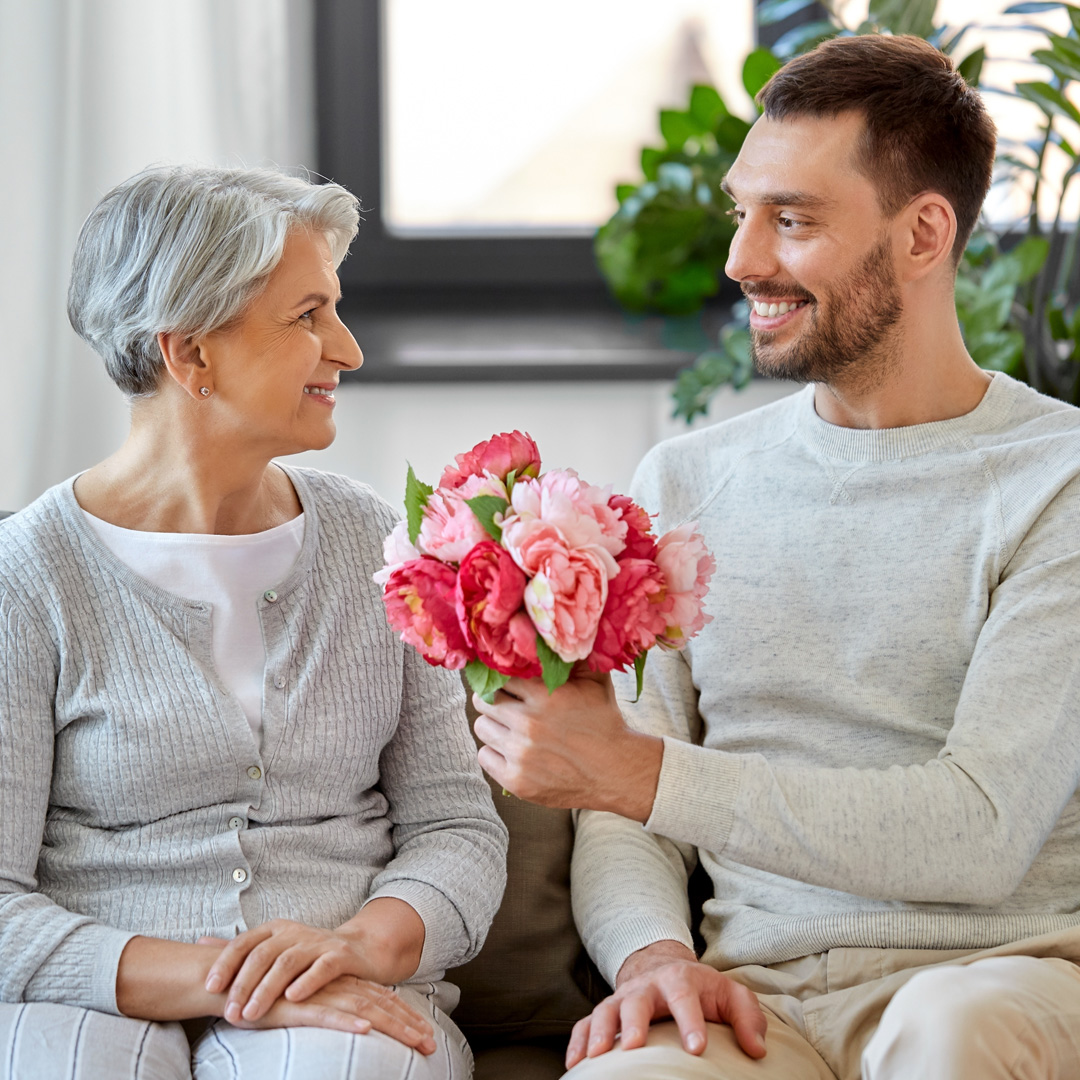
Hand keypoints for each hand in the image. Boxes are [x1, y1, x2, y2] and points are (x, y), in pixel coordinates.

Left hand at [201, 919, 373, 1022]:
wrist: (360, 950)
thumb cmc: (310, 954)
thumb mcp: (275, 947)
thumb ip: (241, 949)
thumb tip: (200, 942)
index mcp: (275, 929)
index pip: (244, 942)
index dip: (225, 963)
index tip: (209, 987)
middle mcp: (295, 932)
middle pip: (263, 954)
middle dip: (243, 983)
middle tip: (230, 1012)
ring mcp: (319, 942)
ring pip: (288, 961)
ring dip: (267, 988)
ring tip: (252, 1013)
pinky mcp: (341, 955)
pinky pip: (322, 967)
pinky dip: (307, 981)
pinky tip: (293, 997)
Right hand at [233, 973, 436, 1054]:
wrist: (226, 980)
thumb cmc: (265, 996)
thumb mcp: (301, 1006)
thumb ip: (322, 1009)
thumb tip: (351, 1023)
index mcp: (338, 986)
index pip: (379, 999)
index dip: (404, 1016)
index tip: (426, 1033)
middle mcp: (333, 987)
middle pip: (380, 1005)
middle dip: (409, 1025)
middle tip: (432, 1045)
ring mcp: (317, 995)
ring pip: (363, 1010)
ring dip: (391, 1026)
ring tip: (414, 1041)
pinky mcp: (295, 1005)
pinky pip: (326, 1014)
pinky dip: (347, 1020)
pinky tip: (365, 1029)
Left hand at [471, 669, 662, 818]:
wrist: (617, 772)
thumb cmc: (605, 722)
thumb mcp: (595, 682)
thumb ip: (573, 656)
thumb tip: (555, 632)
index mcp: (546, 696)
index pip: (499, 677)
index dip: (503, 678)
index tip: (508, 682)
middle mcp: (529, 724)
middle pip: (483, 701)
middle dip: (494, 699)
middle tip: (507, 703)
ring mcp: (520, 755)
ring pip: (481, 727)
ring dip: (494, 725)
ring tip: (511, 727)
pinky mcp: (516, 781)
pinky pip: (484, 757)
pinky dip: (495, 753)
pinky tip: (513, 750)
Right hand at [565, 941, 766, 1067]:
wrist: (663, 966)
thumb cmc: (701, 989)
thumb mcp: (730, 995)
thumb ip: (747, 1017)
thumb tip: (757, 1050)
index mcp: (681, 980)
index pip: (685, 996)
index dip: (690, 1021)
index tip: (696, 1048)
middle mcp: (647, 986)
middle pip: (637, 999)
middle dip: (635, 1021)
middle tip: (635, 1046)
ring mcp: (623, 998)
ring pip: (606, 1010)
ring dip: (601, 1032)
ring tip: (597, 1057)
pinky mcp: (606, 1011)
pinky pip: (585, 1023)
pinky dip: (578, 1041)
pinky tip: (575, 1065)